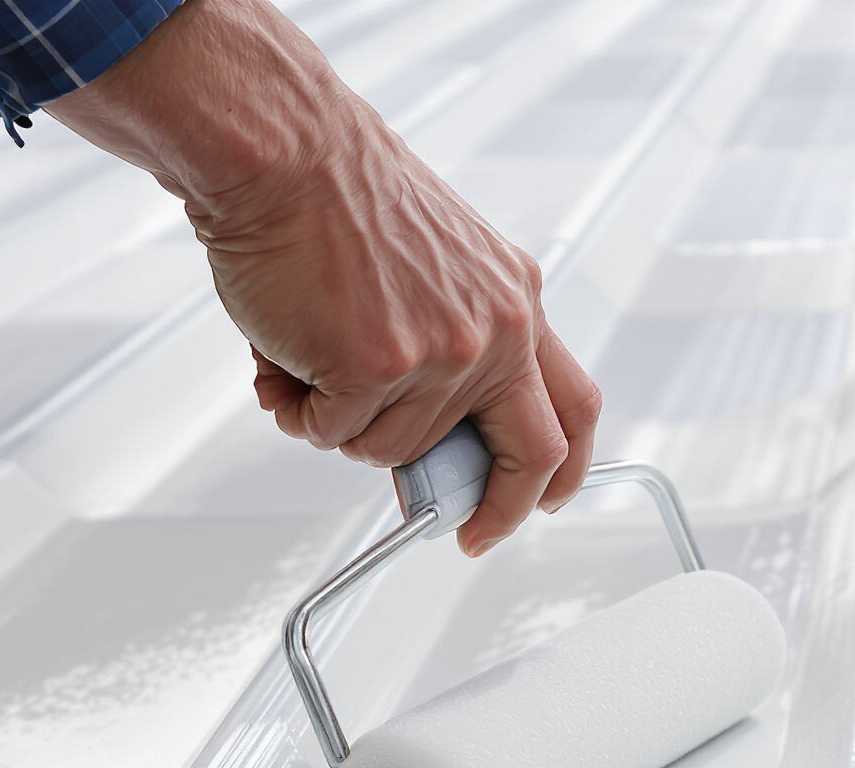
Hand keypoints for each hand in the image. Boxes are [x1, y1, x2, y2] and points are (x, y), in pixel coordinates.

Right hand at [47, 0, 598, 553]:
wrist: (283, 151)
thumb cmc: (336, 197)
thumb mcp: (442, 268)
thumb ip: (459, 347)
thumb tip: (433, 435)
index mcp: (518, 300)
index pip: (571, 407)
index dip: (560, 470)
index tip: (540, 501)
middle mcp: (497, 330)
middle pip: (531, 456)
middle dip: (499, 510)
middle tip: (463, 529)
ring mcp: (442, 355)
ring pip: (394, 449)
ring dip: (343, 424)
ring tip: (312, 355)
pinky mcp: (376, 370)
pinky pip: (332, 434)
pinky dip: (297, 408)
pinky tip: (286, 352)